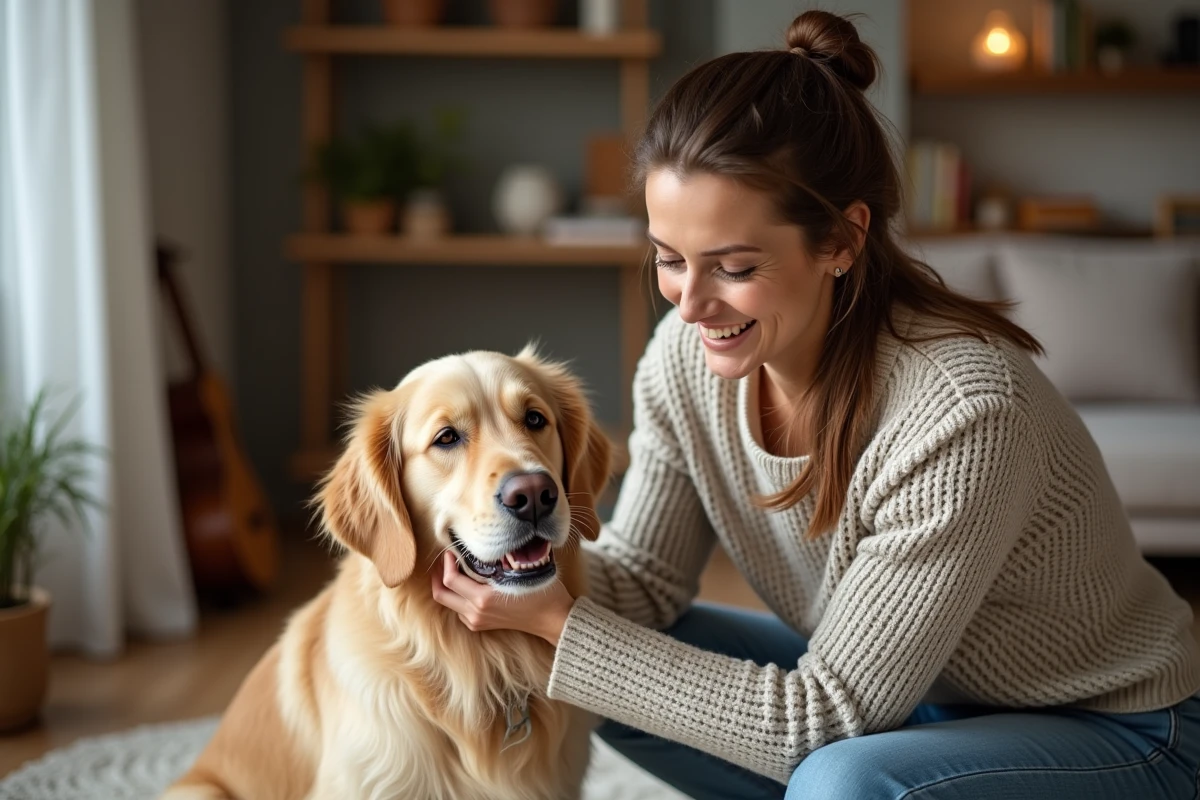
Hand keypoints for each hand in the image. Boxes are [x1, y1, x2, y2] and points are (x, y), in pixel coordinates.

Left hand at [430, 551, 574, 645]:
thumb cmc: (542, 592)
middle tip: (446, 560)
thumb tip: (489, 541)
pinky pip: (460, 610)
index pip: (450, 579)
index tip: (453, 550)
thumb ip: (501, 559)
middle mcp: (476, 612)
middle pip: (441, 594)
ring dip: (448, 586)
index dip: (447, 562)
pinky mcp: (482, 625)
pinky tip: (468, 584)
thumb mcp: (522, 571)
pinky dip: (458, 596)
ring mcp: (478, 621)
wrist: (554, 620)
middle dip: (438, 575)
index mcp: (483, 599)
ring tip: (456, 569)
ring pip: (449, 603)